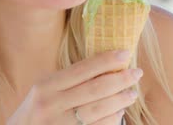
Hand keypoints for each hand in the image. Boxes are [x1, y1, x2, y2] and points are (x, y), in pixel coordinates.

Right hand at [6, 49, 142, 124]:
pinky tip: (119, 113)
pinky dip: (112, 119)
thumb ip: (68, 81)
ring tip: (132, 93)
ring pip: (99, 110)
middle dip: (121, 79)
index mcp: (45, 86)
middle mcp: (51, 105)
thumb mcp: (43, 92)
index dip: (107, 60)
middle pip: (95, 89)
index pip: (82, 69)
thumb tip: (105, 67)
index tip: (126, 53)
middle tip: (137, 73)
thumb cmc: (35, 113)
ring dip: (120, 100)